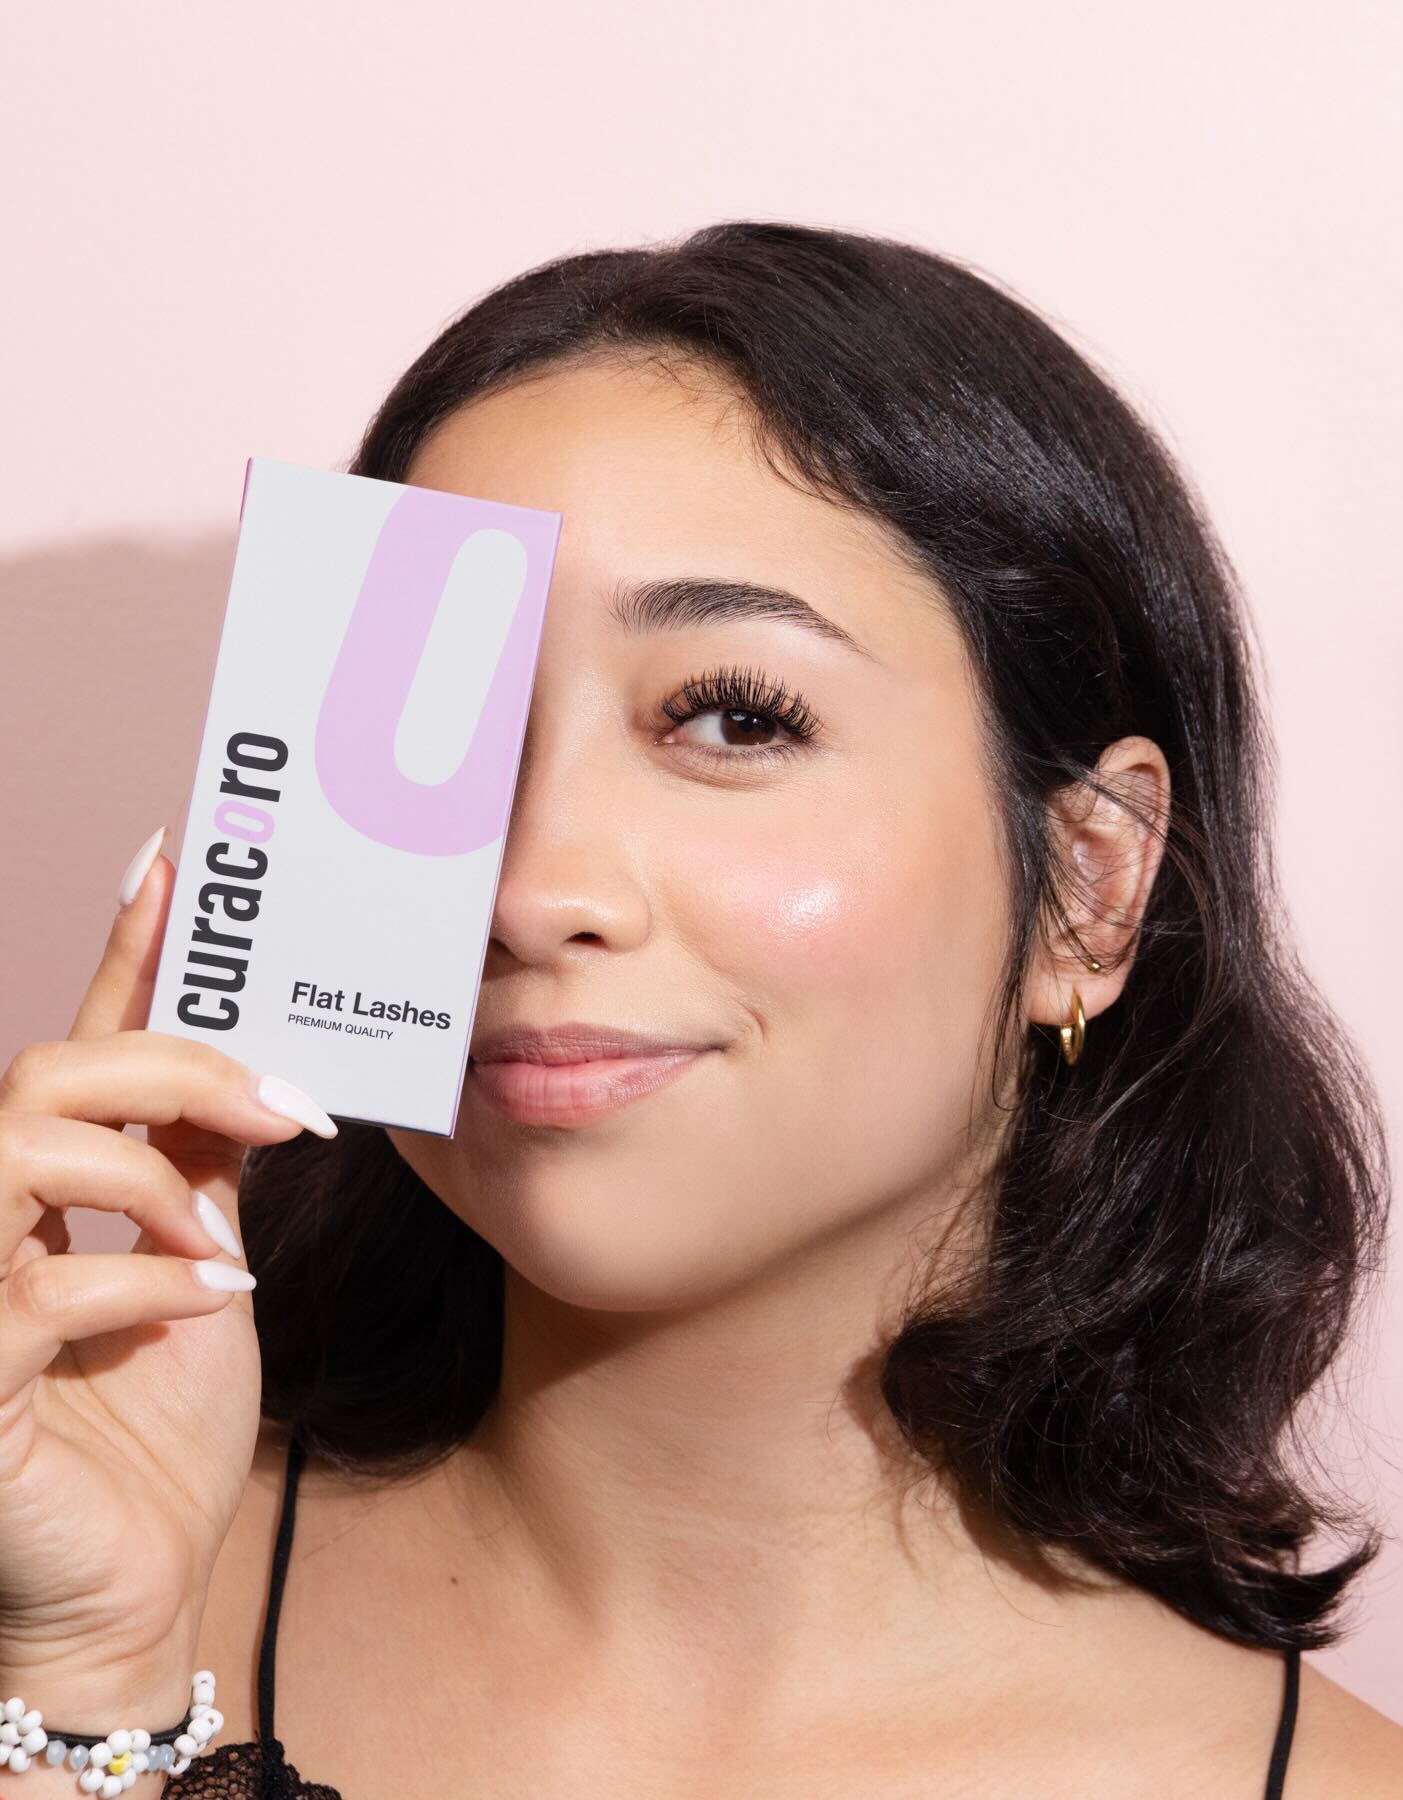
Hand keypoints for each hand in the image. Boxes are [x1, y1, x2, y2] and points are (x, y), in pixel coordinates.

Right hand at [0, 826, 334, 1729]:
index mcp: (56, 1181)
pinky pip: (44, 1287)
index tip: (174, 859)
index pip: (89, 1041)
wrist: (137, 1573)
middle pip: (49, 1071)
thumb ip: (205, 1161)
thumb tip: (257, 1068)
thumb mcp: (204, 1257)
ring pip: (22, 1145)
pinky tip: (209, 1305)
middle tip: (282, 1110)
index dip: (126, 948)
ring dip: (150, 1181)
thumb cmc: (156, 1417)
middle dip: (176, 1068)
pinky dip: (146, 1284)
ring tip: (223, 1242)